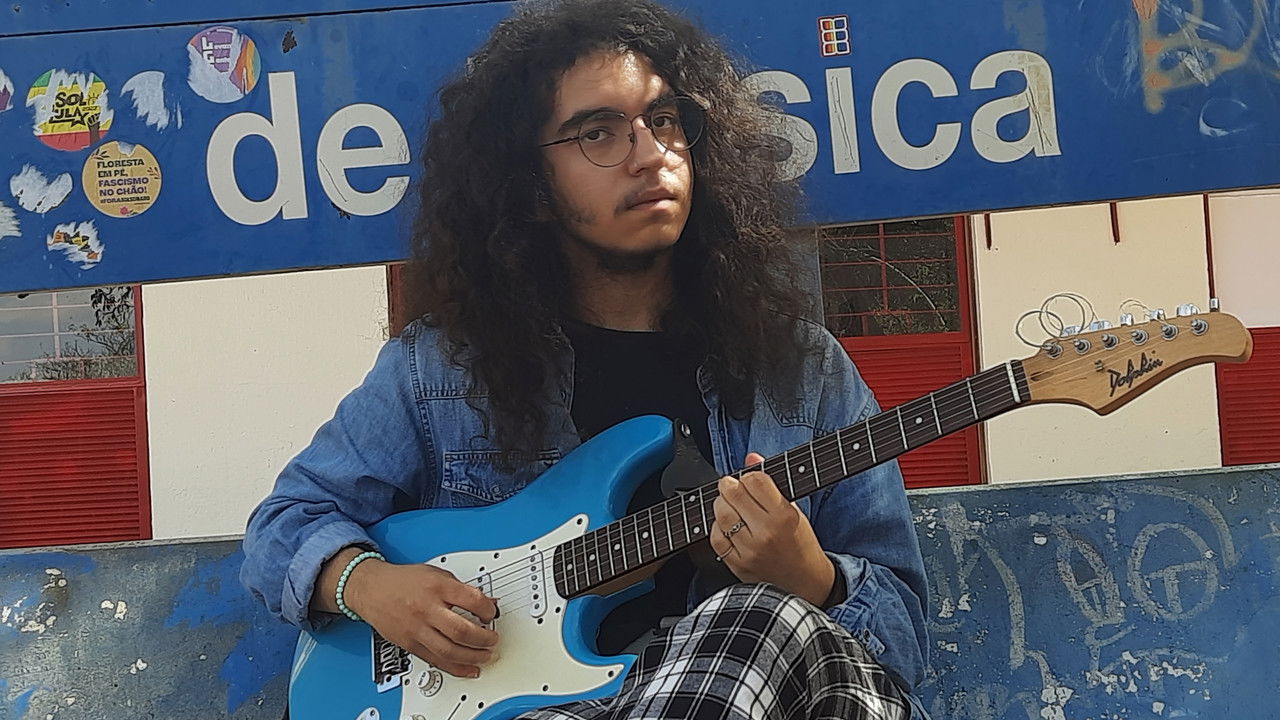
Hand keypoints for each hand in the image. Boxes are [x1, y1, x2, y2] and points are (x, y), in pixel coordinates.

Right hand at [345, 560, 499, 678]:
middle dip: (483, 639)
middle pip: (461, 630)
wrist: (371, 589)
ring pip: (449, 651)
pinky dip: (455, 668)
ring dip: (473, 657)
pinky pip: (435, 661)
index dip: (488, 610)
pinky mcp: (409, 644)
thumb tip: (488, 603)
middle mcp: (426, 608)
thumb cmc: (404, 580)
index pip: (471, 600)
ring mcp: (416, 629)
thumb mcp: (437, 574)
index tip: (492, 614)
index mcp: (437, 587)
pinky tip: (468, 669)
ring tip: (485, 656)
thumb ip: (462, 589)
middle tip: (493, 640)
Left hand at [708, 452, 835, 606]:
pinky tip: (727, 526)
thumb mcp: (794, 511)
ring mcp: (750, 550)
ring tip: (730, 506)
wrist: (805, 584)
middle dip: (729, 485)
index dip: (749, 476)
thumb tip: (751, 457)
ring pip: (721, 514)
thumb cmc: (801, 546)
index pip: (755, 481)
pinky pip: (716, 537)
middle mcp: (766, 533)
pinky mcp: (738, 565)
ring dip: (721, 504)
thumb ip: (770, 485)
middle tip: (732, 487)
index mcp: (785, 516)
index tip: (749, 480)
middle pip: (733, 494)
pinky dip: (717, 527)